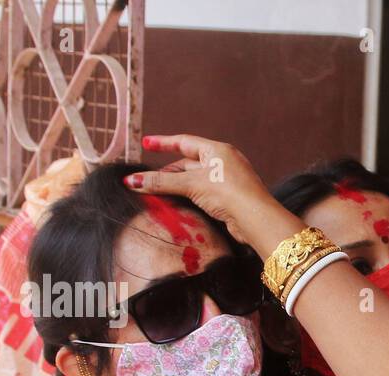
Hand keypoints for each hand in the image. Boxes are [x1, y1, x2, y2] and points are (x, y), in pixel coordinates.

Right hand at [126, 133, 299, 256]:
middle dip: (168, 172)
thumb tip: (133, 181)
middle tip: (148, 180)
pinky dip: (189, 197)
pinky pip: (204, 194)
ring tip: (158, 193)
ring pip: (195, 180)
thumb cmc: (229, 193)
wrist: (256, 219)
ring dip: (177, 186)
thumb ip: (161, 182)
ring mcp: (228, 181)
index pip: (184, 142)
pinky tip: (178, 204)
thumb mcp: (191, 184)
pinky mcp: (230, 199)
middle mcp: (224, 162)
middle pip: (188, 163)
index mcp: (217, 150)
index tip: (146, 143)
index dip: (163, 143)